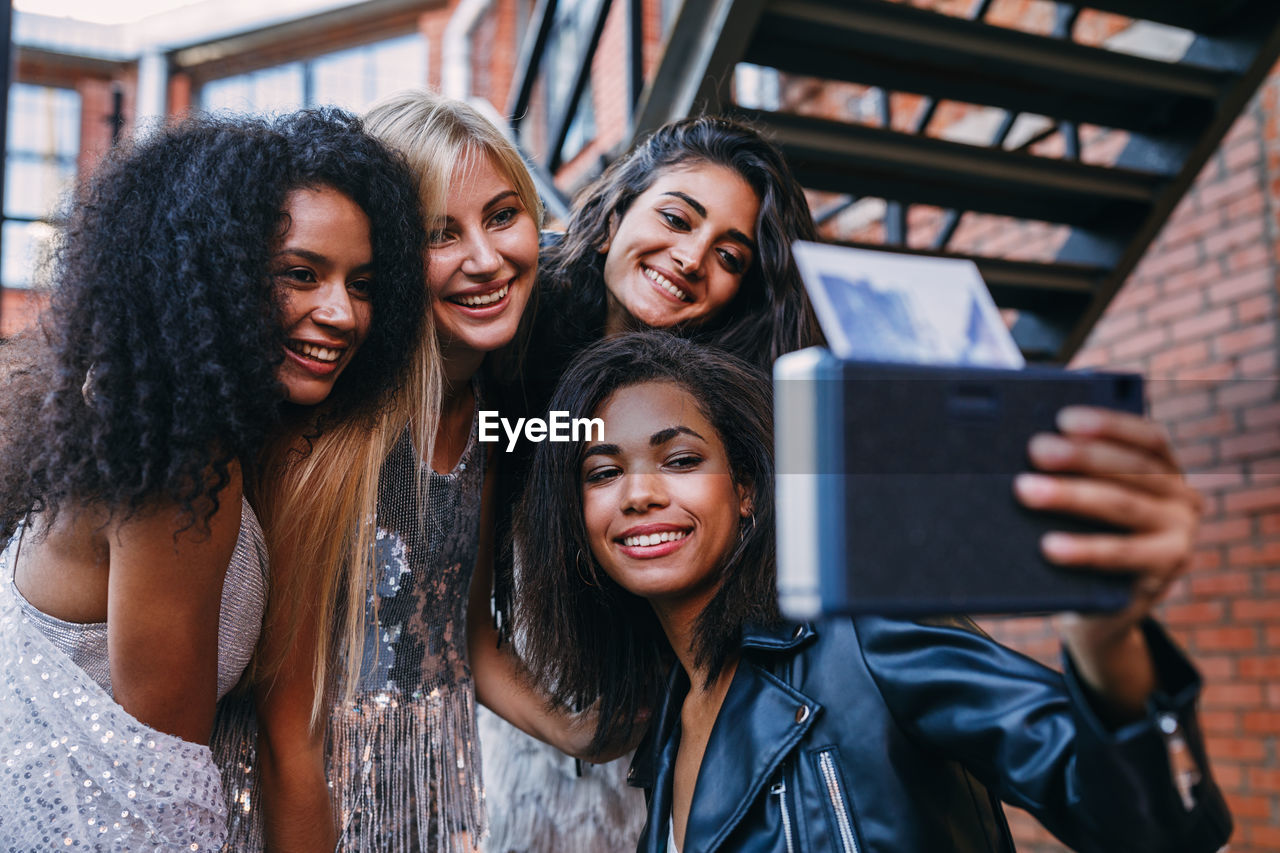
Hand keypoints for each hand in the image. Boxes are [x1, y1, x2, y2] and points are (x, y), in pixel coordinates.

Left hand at [1014, 406, 1202, 714]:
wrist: (1100, 612)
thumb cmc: (1084, 536)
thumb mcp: (1086, 502)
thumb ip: (1074, 472)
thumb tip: (1025, 443)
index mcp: (1166, 472)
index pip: (1147, 437)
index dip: (1109, 423)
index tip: (1064, 417)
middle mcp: (1182, 501)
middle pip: (1132, 470)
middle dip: (1080, 456)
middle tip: (1035, 449)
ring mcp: (1177, 540)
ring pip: (1124, 507)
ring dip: (1072, 495)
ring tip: (1026, 489)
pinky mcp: (1160, 577)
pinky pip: (1120, 558)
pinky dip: (1084, 549)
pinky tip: (1049, 545)